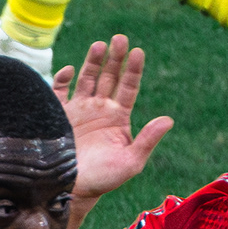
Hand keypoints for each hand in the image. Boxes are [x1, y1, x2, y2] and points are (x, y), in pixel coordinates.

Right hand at [56, 33, 171, 203]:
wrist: (72, 190)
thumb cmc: (104, 179)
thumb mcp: (131, 162)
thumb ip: (148, 140)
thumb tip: (168, 120)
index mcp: (118, 117)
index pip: (129, 87)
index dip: (134, 69)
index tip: (138, 52)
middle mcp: (100, 109)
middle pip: (110, 76)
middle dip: (115, 58)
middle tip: (119, 39)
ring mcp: (79, 110)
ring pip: (87, 78)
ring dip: (93, 62)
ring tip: (99, 45)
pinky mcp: (59, 114)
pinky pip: (60, 91)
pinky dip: (63, 79)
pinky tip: (70, 71)